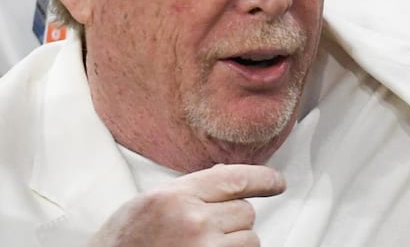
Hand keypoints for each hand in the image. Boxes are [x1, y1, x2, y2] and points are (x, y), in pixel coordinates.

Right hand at [90, 164, 284, 245]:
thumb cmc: (122, 242)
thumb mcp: (150, 203)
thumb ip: (190, 190)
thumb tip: (232, 179)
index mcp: (175, 197)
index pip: (237, 178)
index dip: (264, 180)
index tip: (278, 183)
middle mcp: (193, 221)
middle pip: (246, 212)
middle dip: (233, 221)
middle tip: (205, 232)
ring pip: (250, 238)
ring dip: (235, 244)